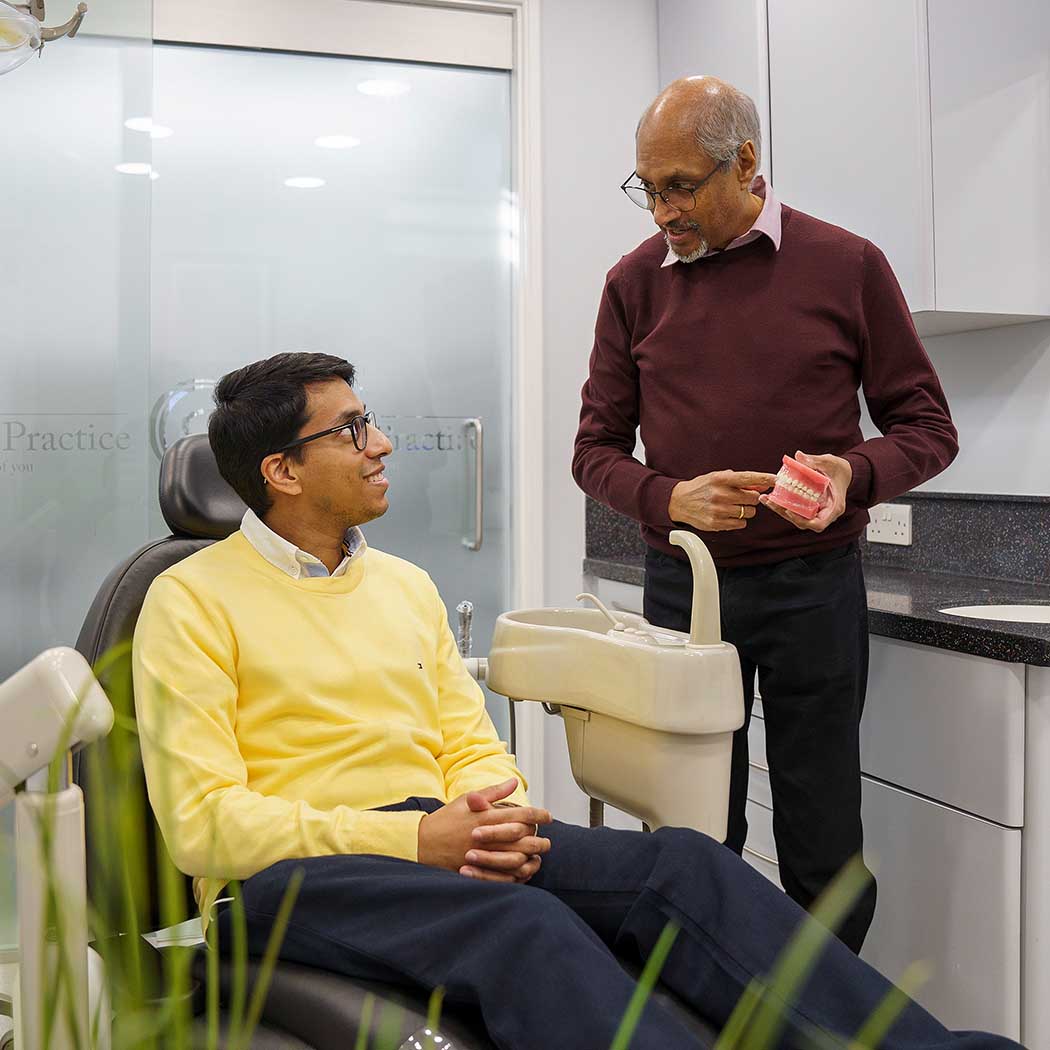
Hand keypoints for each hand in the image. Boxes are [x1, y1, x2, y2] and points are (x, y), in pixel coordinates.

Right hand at [417, 778, 551, 883]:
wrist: (423, 843)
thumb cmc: (446, 819)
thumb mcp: (467, 799)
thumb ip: (493, 792)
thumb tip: (514, 782)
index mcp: (486, 816)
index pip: (521, 814)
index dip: (539, 814)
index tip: (548, 816)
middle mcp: (487, 836)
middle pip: (523, 838)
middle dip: (540, 838)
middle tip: (548, 838)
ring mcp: (482, 855)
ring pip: (517, 858)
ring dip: (532, 855)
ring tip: (539, 853)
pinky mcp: (478, 871)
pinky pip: (504, 876)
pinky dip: (518, 873)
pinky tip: (524, 868)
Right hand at [669, 470, 777, 531]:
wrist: (679, 502)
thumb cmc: (701, 488)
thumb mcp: (718, 477)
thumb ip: (739, 480)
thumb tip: (762, 484)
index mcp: (721, 479)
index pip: (749, 478)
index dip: (765, 478)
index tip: (776, 480)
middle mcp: (720, 494)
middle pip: (753, 498)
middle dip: (751, 498)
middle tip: (741, 497)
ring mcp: (718, 510)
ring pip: (749, 512)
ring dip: (745, 510)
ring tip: (733, 506)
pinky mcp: (716, 523)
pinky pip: (740, 523)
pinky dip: (738, 520)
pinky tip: (728, 515)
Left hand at [759, 451, 852, 532]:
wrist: (844, 472)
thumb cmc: (840, 469)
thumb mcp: (830, 462)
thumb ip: (815, 460)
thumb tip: (798, 456)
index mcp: (834, 507)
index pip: (819, 524)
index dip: (803, 521)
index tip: (789, 511)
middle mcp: (825, 512)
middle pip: (804, 522)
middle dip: (785, 514)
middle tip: (771, 502)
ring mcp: (817, 510)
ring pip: (797, 517)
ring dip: (781, 509)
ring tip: (766, 499)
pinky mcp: (809, 506)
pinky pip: (796, 509)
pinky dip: (784, 504)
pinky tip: (771, 495)